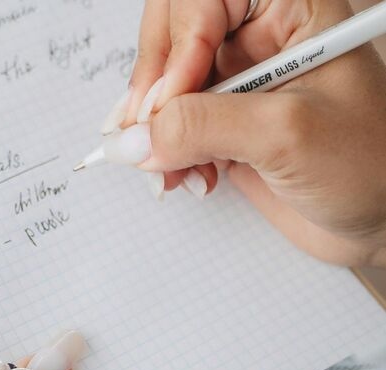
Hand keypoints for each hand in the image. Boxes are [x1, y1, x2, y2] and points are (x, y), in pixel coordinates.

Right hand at [104, 0, 385, 267]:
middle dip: (152, 91)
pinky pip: (167, 128)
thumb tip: (136, 136)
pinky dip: (161, 154)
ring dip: (153, 132)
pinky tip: (181, 177)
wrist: (377, 221)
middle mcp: (257, 38)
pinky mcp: (220, 124)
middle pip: (170, 38)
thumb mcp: (285, 135)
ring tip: (169, 169)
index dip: (178, 46)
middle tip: (144, 134)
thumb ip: (204, 127)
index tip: (168, 103)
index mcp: (288, 9)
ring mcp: (235, 83)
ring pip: (161, 88)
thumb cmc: (369, 165)